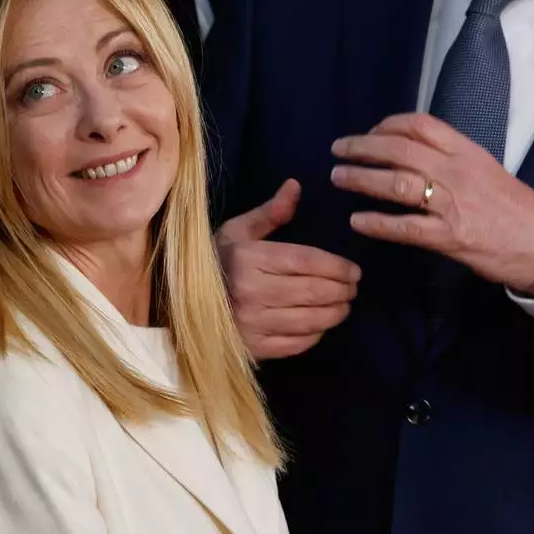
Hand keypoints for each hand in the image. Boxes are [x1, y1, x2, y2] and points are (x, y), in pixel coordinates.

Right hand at [217, 179, 362, 359]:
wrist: (179, 303)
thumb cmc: (216, 262)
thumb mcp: (238, 231)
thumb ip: (270, 212)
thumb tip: (296, 186)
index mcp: (249, 259)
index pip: (306, 262)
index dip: (336, 267)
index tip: (354, 270)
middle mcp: (251, 292)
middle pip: (313, 291)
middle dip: (342, 290)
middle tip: (353, 288)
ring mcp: (251, 324)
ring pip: (309, 320)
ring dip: (335, 313)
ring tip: (344, 306)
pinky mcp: (252, 348)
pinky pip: (295, 344)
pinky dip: (315, 335)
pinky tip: (320, 325)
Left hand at [330, 114, 533, 294]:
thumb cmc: (513, 206)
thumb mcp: (485, 167)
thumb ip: (451, 156)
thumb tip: (411, 149)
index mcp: (466, 151)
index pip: (419, 125)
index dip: (387, 125)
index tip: (369, 132)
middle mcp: (456, 171)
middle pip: (399, 150)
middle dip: (362, 147)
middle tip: (338, 149)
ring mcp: (451, 204)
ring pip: (396, 184)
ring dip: (361, 179)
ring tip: (339, 177)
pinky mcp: (448, 237)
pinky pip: (405, 227)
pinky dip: (377, 223)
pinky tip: (357, 220)